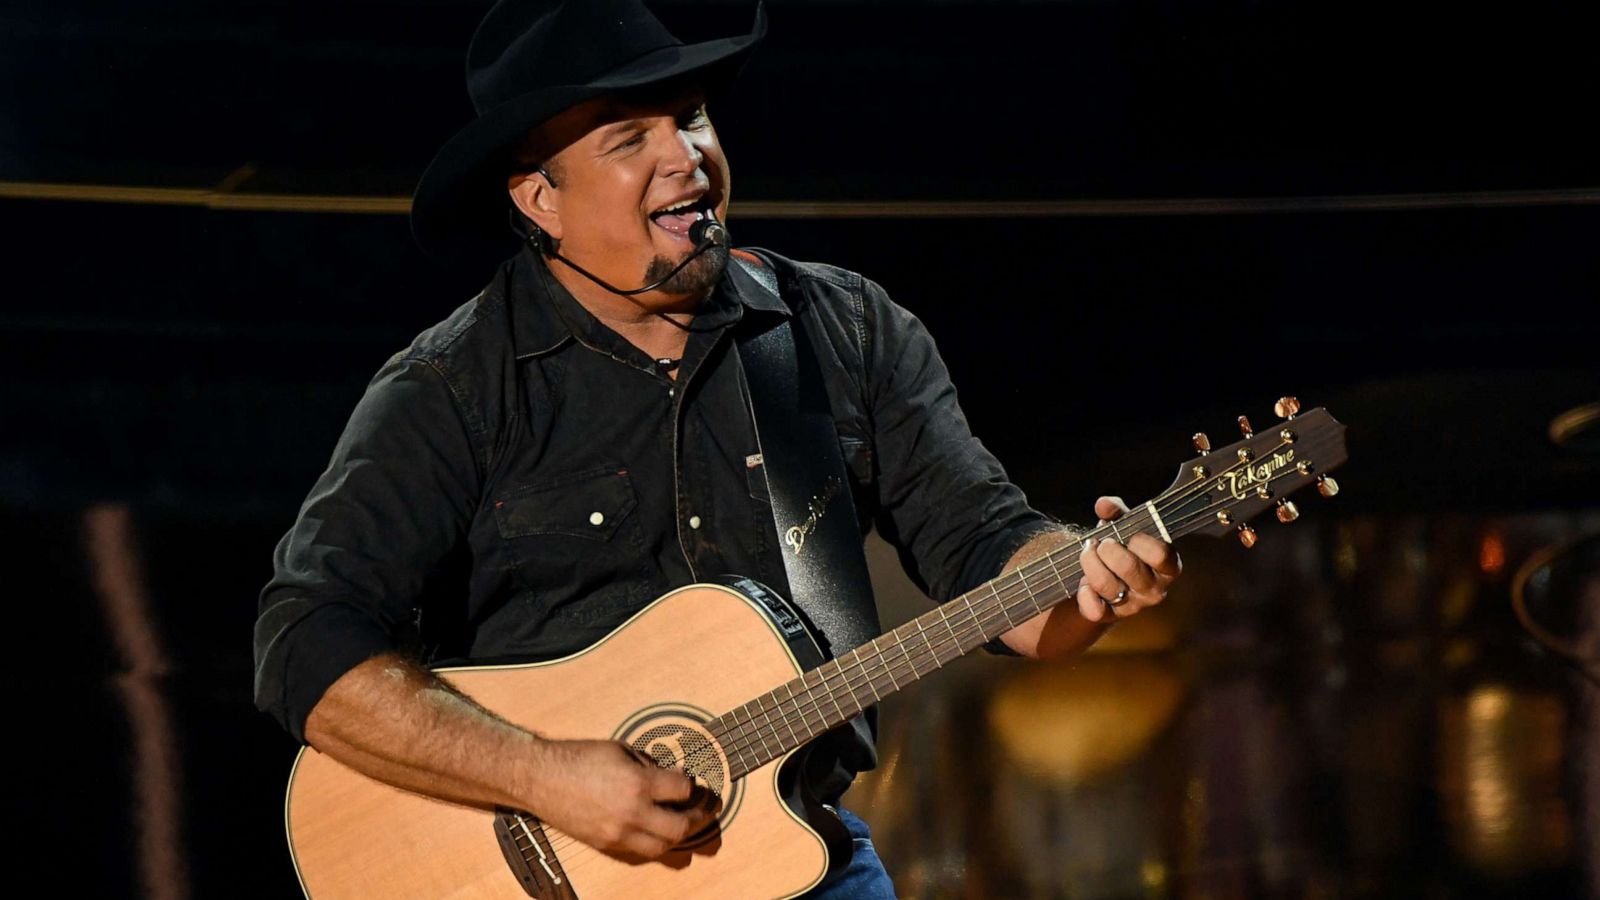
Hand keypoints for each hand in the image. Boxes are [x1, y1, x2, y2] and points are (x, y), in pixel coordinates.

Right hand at [527, 739, 719, 859]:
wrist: (541, 778)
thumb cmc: (578, 758)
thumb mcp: (621, 750)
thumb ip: (650, 765)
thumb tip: (672, 774)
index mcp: (637, 784)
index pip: (682, 790)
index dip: (691, 785)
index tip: (692, 781)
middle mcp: (630, 813)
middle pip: (679, 827)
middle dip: (697, 817)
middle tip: (703, 808)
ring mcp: (617, 833)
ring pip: (662, 847)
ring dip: (678, 835)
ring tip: (683, 822)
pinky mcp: (605, 845)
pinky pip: (639, 851)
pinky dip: (653, 842)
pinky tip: (656, 829)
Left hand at [1075, 496, 1180, 623]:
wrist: (1106, 576)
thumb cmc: (1121, 545)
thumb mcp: (1122, 524)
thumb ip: (1116, 510)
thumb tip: (1105, 505)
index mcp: (1167, 566)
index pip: (1162, 554)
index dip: (1141, 540)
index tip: (1130, 535)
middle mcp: (1155, 589)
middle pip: (1128, 567)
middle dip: (1107, 549)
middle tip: (1101, 543)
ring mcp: (1133, 606)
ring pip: (1107, 585)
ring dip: (1089, 563)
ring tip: (1088, 553)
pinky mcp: (1111, 617)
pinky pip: (1095, 610)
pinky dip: (1084, 594)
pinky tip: (1084, 583)